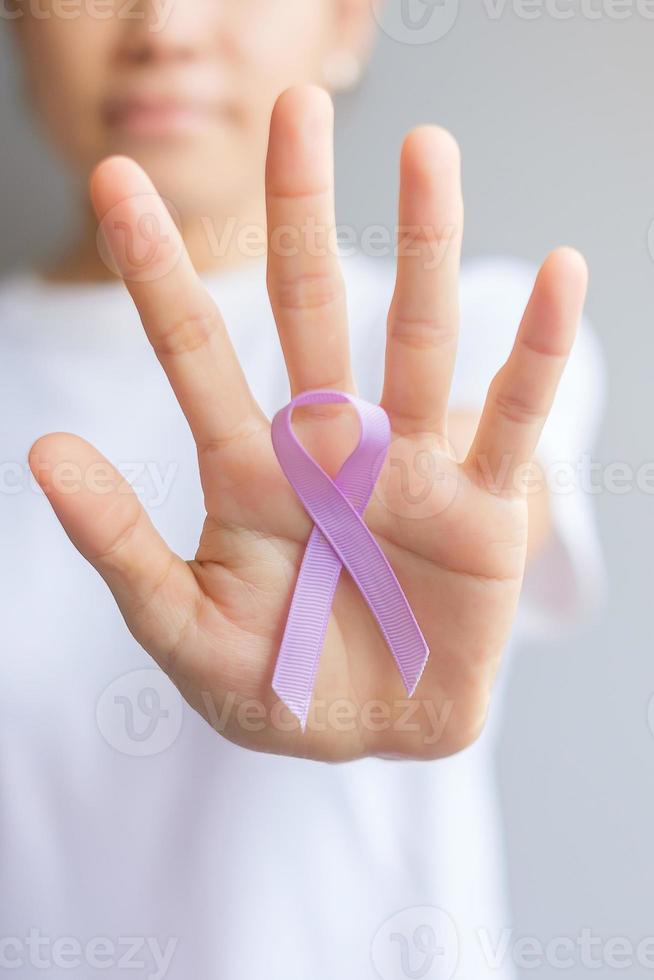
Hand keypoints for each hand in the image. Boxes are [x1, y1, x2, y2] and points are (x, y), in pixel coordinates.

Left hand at [29, 85, 587, 760]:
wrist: (375, 736)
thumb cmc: (278, 687)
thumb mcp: (186, 630)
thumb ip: (121, 546)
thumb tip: (41, 450)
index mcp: (253, 473)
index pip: (197, 354)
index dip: (159, 273)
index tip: (119, 183)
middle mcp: (332, 448)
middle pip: (314, 313)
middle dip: (299, 216)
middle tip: (298, 112)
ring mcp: (411, 468)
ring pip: (418, 342)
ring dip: (427, 248)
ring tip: (430, 151)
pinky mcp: (484, 508)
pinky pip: (511, 418)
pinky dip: (535, 352)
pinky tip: (556, 275)